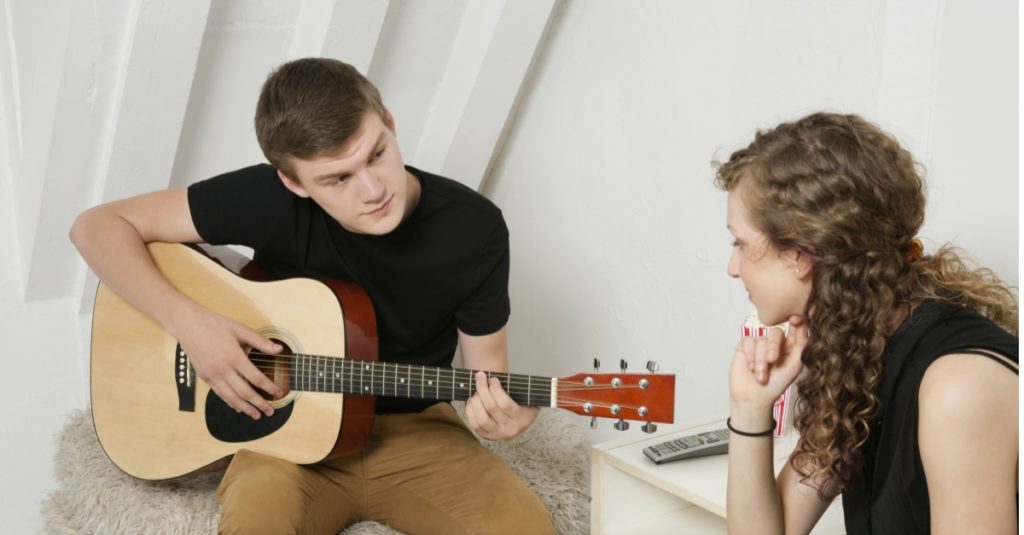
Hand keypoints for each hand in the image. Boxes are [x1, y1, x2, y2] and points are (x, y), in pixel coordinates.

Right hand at [171, 304, 284, 418]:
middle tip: (269, 412)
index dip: (269, 387)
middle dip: (259, 404)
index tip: (279, 393)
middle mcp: (222, 369)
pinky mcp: (204, 376)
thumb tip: (279, 349)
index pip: (256, 378)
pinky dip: (230, 402)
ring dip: (244, 408)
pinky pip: (219, 393)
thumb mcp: (240, 329)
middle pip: (244, 392)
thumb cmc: (214, 324)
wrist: (187, 324)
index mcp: (234, 357)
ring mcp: (212, 375)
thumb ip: (260, 341)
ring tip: (255, 415)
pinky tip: (237, 407)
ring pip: (231, 397)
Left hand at [465, 372, 539, 439]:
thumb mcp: (526, 398)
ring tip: (476, 391)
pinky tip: (472, 400)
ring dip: (475, 401)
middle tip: (480, 377)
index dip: (495, 389)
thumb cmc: (522, 404)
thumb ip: (516, 389)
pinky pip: (474, 424)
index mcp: (522, 418)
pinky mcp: (487, 436)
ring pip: (481, 419)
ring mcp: (497, 435)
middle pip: (491, 408)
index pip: (505, 404)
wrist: (520, 422)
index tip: (493, 379)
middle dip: (483, 389)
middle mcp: (510, 429)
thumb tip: (492, 379)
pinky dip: (470, 410)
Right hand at [730, 315, 807, 410]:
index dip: (795, 322)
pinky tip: (751, 368)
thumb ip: (801, 345)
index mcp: (790, 346)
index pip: (794, 328)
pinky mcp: (745, 346)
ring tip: (760, 376)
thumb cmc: (775, 385)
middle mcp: (775, 343)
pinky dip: (750, 356)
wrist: (754, 398)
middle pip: (776, 332)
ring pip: (761, 340)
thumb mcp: (794, 366)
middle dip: (773, 347)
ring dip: (760, 360)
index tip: (795, 320)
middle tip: (772, 361)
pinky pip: (748, 341)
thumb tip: (804, 325)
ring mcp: (759, 344)